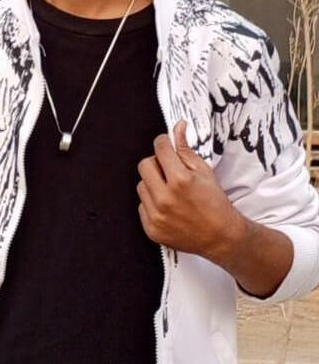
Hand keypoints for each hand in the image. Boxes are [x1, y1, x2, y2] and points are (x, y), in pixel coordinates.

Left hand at [137, 120, 245, 264]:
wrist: (221, 237)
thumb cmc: (215, 204)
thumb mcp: (204, 171)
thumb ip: (186, 149)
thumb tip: (178, 127)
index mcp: (180, 180)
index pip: (160, 148)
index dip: (163, 142)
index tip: (165, 144)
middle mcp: (165, 198)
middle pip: (144, 165)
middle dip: (155, 162)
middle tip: (167, 168)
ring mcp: (157, 215)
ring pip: (141, 185)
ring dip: (153, 184)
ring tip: (169, 190)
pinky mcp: (151, 228)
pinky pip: (142, 205)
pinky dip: (152, 203)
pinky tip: (168, 206)